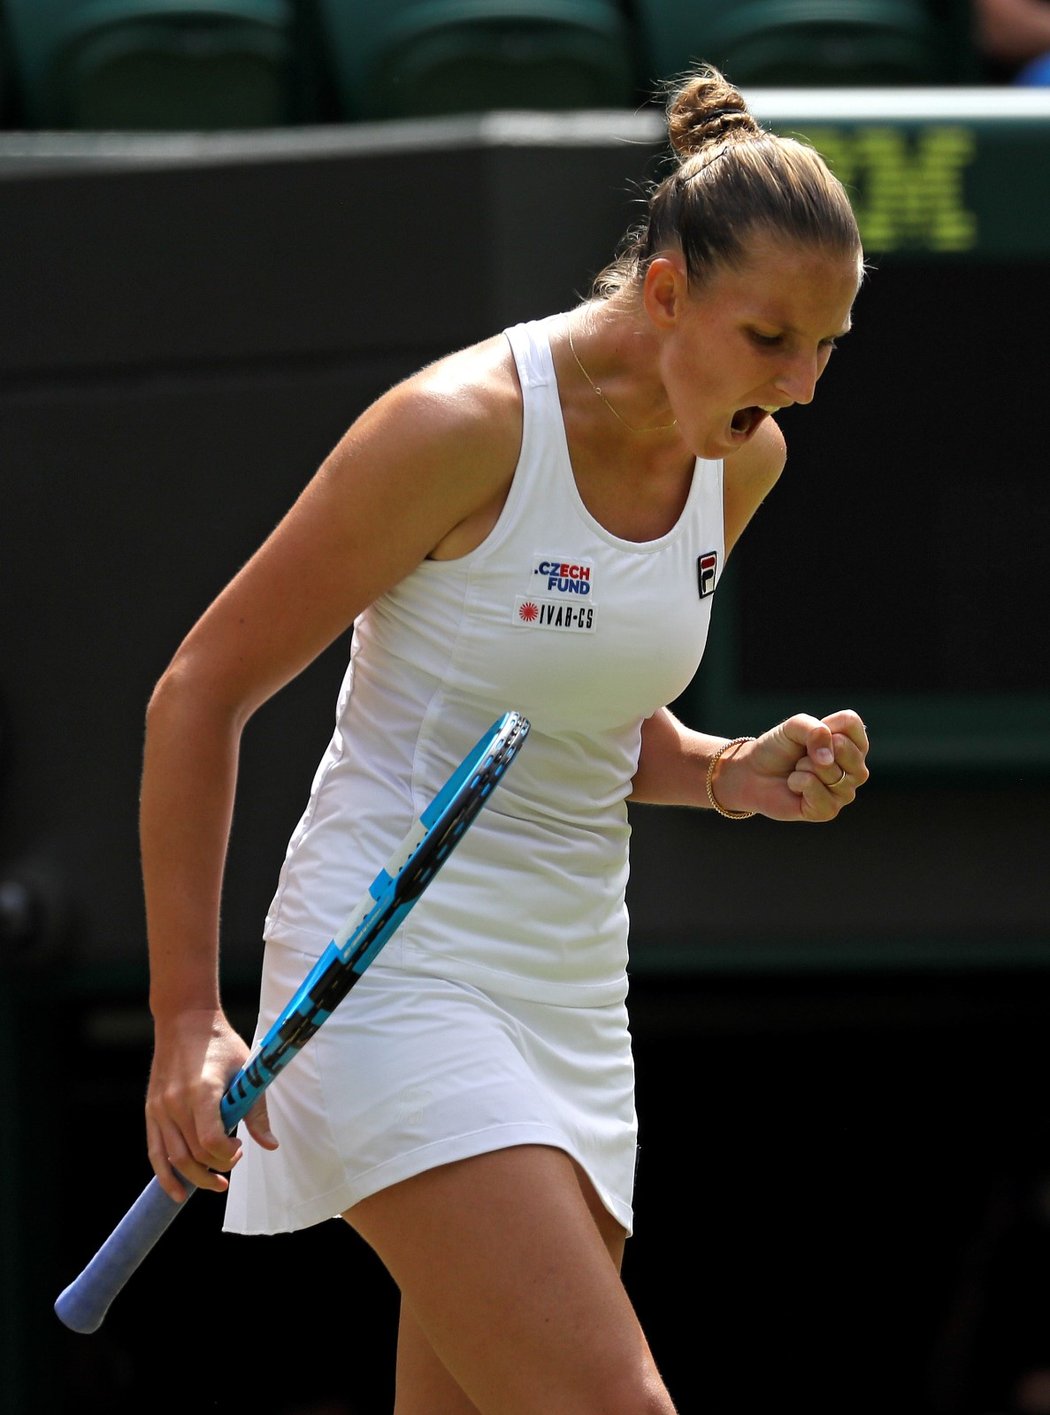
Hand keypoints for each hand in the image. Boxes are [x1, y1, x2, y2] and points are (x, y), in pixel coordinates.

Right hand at [145, 1007, 277, 1202]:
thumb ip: (256, 1110)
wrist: (185, 1019)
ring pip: (174, 1158)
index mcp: (202, 1090)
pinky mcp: (151, 1110)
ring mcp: (160, 1108)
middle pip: (194, 1154)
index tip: (240, 1150)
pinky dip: (165, 1174)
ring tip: (216, 1183)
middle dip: (217, 1167)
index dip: (228, 1154)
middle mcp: (176, 1102)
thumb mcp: (246, 1070)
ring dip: (195, 1177)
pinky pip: (154, 1151)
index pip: (211, 1141)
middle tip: (233, 1165)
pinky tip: (177, 1193)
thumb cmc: (221, 1043)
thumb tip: (270, 1146)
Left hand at [714, 709, 868, 821]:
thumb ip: (814, 730)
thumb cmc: (778, 748)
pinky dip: (797, 782)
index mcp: (852, 743)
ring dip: (804, 766)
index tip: (809, 734)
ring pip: (831, 771)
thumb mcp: (794, 727)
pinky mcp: (829, 811)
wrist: (753, 773)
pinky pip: (815, 788)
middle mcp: (855, 769)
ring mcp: (845, 792)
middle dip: (813, 748)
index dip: (825, 724)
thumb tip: (827, 759)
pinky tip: (795, 785)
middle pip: (845, 748)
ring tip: (798, 770)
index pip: (851, 723)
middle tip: (802, 756)